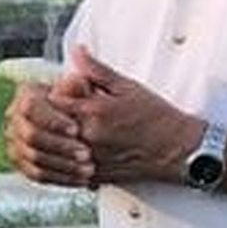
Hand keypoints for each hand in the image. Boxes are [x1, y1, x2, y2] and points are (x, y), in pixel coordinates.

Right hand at [4, 79, 93, 186]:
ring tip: (89, 168)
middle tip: (87, 153)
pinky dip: (60, 178)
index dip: (53, 120)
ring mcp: (15, 141)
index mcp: (26, 94)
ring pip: (34, 158)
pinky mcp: (22, 162)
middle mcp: (14, 117)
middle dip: (61, 146)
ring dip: (63, 164)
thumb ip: (81, 87)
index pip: (30, 107)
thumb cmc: (86, 102)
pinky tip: (80, 179)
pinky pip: (37, 174)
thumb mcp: (88, 91)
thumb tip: (75, 81)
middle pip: (31, 135)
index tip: (76, 129)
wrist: (84, 126)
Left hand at [60, 46, 196, 184]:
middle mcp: (88, 136)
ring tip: (73, 129)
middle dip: (52, 115)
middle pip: (50, 125)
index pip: (52, 101)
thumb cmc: (156, 118)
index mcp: (93, 112)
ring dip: (58, 138)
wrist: (176, 149)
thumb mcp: (127, 86)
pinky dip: (67, 158)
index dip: (53, 93)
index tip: (62, 91)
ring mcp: (90, 158)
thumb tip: (78, 52)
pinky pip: (68, 168)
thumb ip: (97, 70)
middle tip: (65, 109)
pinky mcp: (95, 175)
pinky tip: (79, 148)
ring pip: (56, 149)